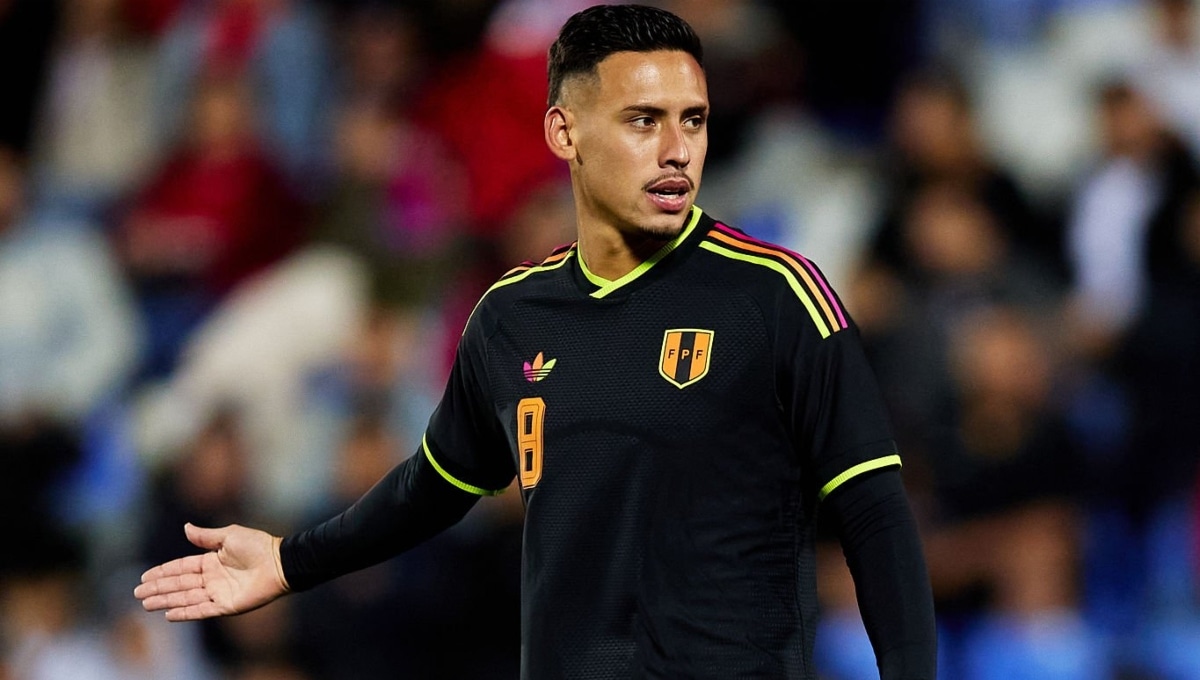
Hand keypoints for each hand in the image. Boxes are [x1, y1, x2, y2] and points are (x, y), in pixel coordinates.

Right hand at [134, 523, 290, 620]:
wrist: (279, 562)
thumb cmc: (258, 546)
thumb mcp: (229, 536)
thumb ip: (206, 536)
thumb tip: (185, 527)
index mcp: (211, 561)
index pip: (181, 568)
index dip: (163, 572)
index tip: (144, 577)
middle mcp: (212, 579)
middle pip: (179, 584)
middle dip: (158, 589)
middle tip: (137, 594)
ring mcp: (218, 593)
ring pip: (186, 598)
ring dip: (166, 600)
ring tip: (146, 604)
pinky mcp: (226, 605)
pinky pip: (201, 610)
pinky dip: (186, 613)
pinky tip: (169, 614)